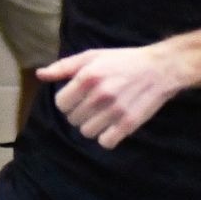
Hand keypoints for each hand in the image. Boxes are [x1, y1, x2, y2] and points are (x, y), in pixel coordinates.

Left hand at [37, 46, 183, 148]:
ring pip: (87, 133)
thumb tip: (40, 75)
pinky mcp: (129, 124)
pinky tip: (112, 127)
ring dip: (92, 126)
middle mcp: (99, 94)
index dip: (67, 102)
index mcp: (88, 76)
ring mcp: (114, 110)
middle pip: (72, 120)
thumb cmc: (123, 60)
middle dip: (79, 113)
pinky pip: (105, 142)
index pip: (61, 104)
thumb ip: (64, 67)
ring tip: (102, 116)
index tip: (77, 98)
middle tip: (93, 105)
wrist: (160, 68)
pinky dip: (106, 138)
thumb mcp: (92, 56)